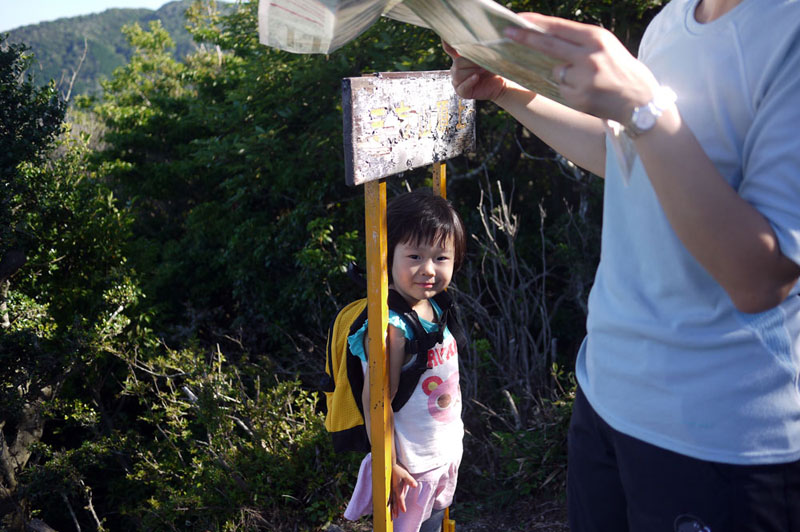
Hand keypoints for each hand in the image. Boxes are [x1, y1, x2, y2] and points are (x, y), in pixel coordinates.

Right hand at [389, 462, 417, 517]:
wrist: (390, 463)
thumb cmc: (398, 469)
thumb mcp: (405, 474)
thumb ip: (410, 480)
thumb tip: (415, 486)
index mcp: (397, 487)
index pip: (400, 498)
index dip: (401, 505)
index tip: (403, 511)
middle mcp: (392, 489)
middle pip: (394, 501)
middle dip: (395, 509)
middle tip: (395, 516)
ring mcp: (390, 488)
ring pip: (390, 499)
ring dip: (391, 506)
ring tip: (391, 513)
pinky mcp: (388, 486)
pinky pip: (388, 495)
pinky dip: (388, 501)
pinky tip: (388, 503)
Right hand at [442, 40, 510, 101]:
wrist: (500, 83)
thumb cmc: (493, 68)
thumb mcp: (485, 56)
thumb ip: (477, 49)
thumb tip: (474, 40)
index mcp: (460, 59)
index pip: (449, 49)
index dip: (446, 42)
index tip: (444, 36)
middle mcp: (456, 70)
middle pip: (457, 63)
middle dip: (470, 62)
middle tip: (483, 62)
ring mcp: (457, 82)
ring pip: (458, 74)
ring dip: (472, 71)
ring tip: (483, 70)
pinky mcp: (462, 92)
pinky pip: (462, 86)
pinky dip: (470, 81)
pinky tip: (477, 77)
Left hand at [505, 13, 659, 122]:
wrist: (641, 102)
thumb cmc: (622, 70)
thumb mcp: (607, 47)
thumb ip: (580, 41)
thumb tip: (548, 35)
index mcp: (597, 38)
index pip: (560, 27)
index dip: (537, 23)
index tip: (519, 19)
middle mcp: (589, 56)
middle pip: (549, 45)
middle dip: (525, 38)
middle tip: (507, 34)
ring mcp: (583, 78)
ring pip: (557, 71)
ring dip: (565, 75)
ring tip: (590, 80)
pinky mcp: (578, 97)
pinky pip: (563, 89)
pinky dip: (571, 90)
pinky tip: (589, 92)